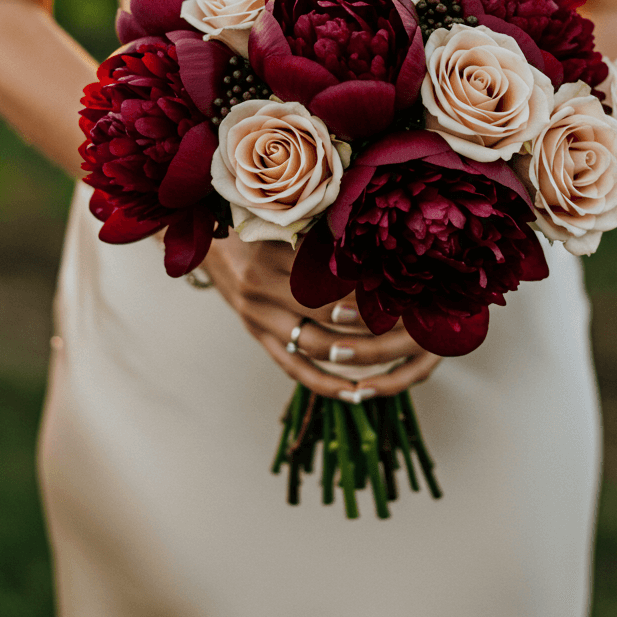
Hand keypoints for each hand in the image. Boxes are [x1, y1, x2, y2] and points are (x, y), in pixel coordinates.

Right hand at [202, 232, 440, 398]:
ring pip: (312, 347)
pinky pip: (294, 369)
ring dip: (352, 353)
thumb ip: (319, 233)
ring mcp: (257, 321)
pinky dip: (325, 384)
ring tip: (389, 356)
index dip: (361, 286)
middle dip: (364, 321)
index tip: (397, 289)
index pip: (324, 280)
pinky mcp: (259, 339)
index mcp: (268, 260)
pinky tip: (355, 393)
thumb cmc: (257, 226)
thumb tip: (372, 240)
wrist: (213, 244)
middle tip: (404, 323)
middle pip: (321, 315)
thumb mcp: (283, 223)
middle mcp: (259, 294)